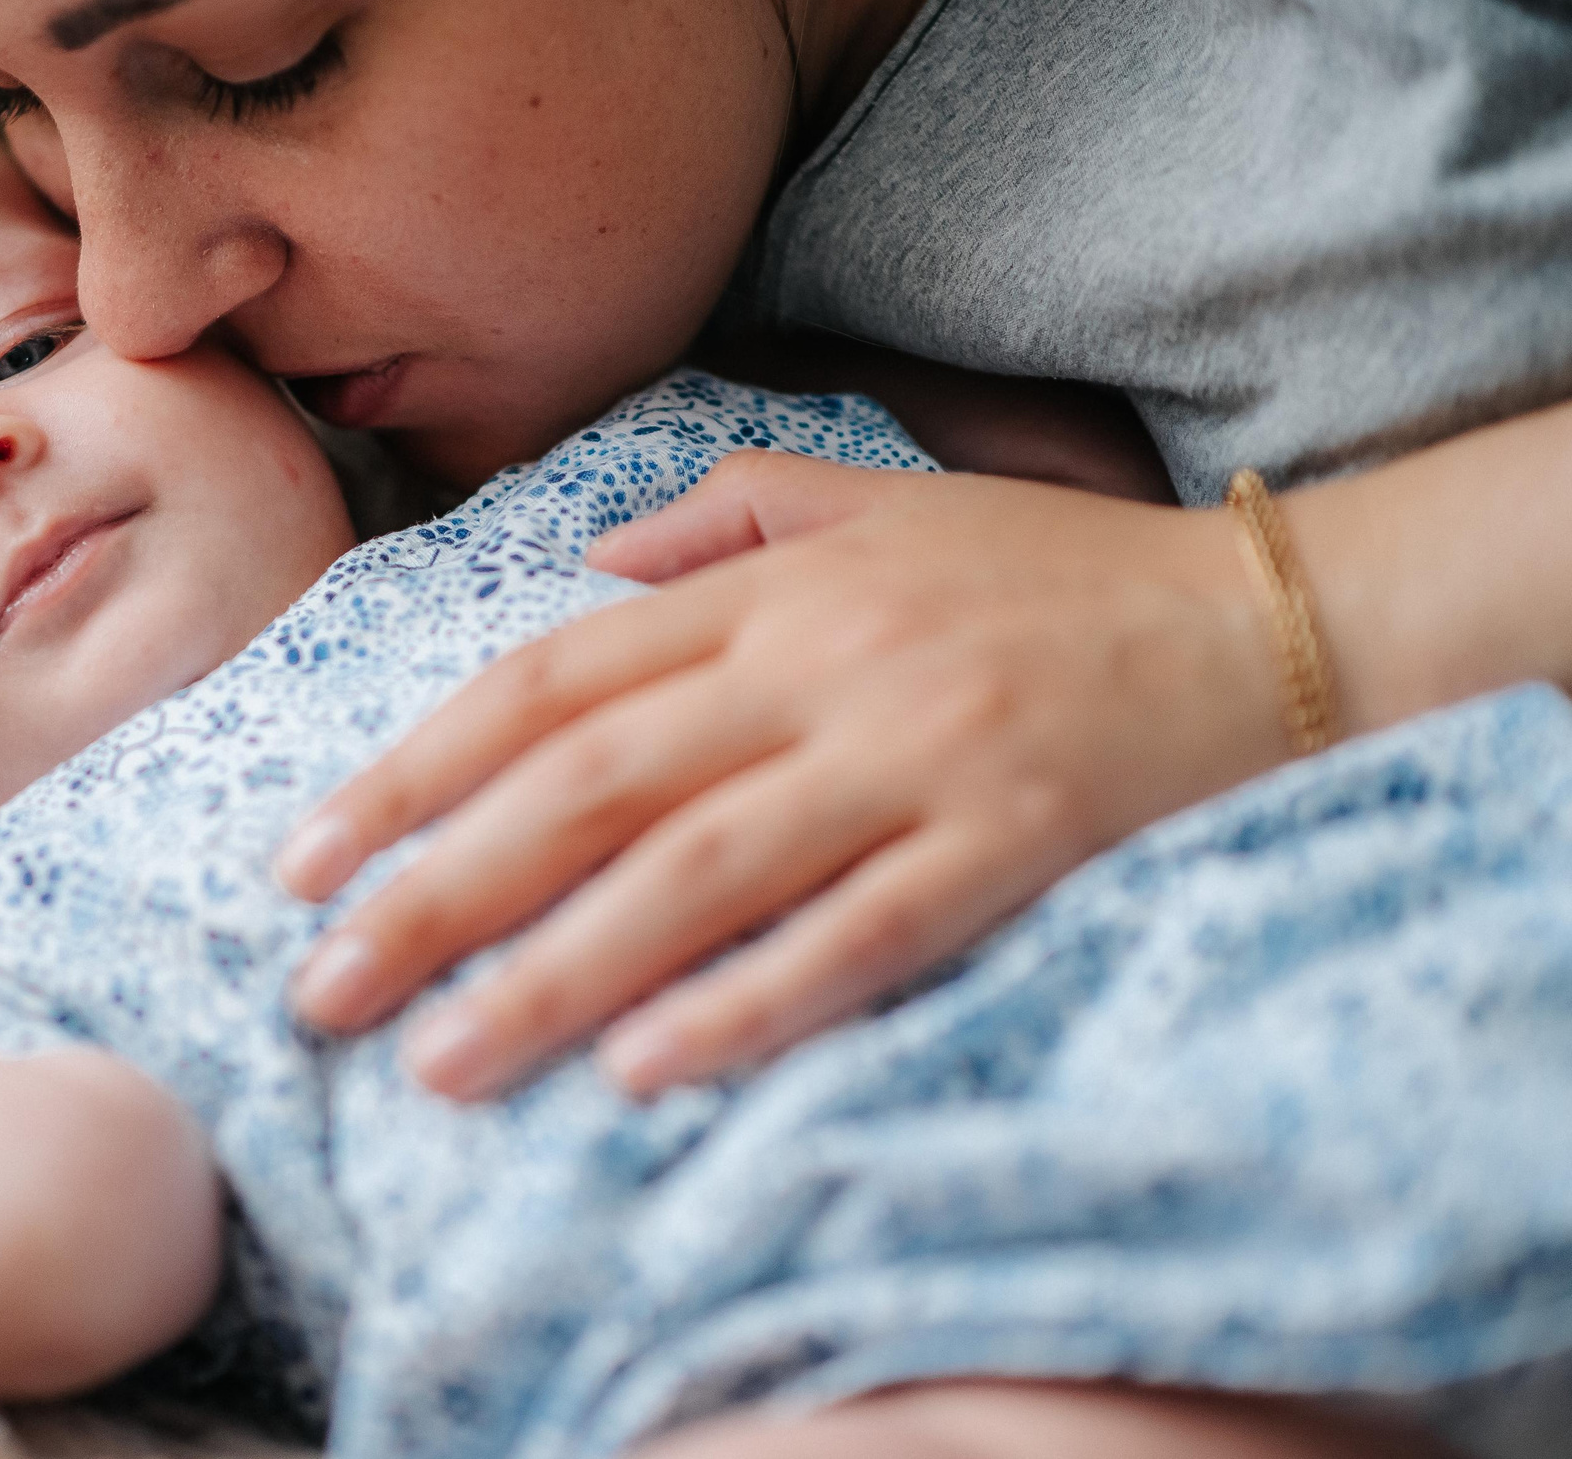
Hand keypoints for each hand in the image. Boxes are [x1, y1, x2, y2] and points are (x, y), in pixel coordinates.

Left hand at [278, 453, 1291, 1099]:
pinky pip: (859, 936)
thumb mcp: (881, 504)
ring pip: (698, 870)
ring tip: (438, 1060)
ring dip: (554, 971)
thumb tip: (587, 566)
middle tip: (319, 990)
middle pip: (588, 783)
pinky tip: (646, 1068)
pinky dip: (748, 1001)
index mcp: (772, 590)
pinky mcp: (1011, 848)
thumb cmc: (1051, 573)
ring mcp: (917, 758)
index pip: (549, 677)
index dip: (413, 769)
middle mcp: (823, 668)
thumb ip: (722, 516)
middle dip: (436, 889)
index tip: (305, 859)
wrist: (1265, 624)